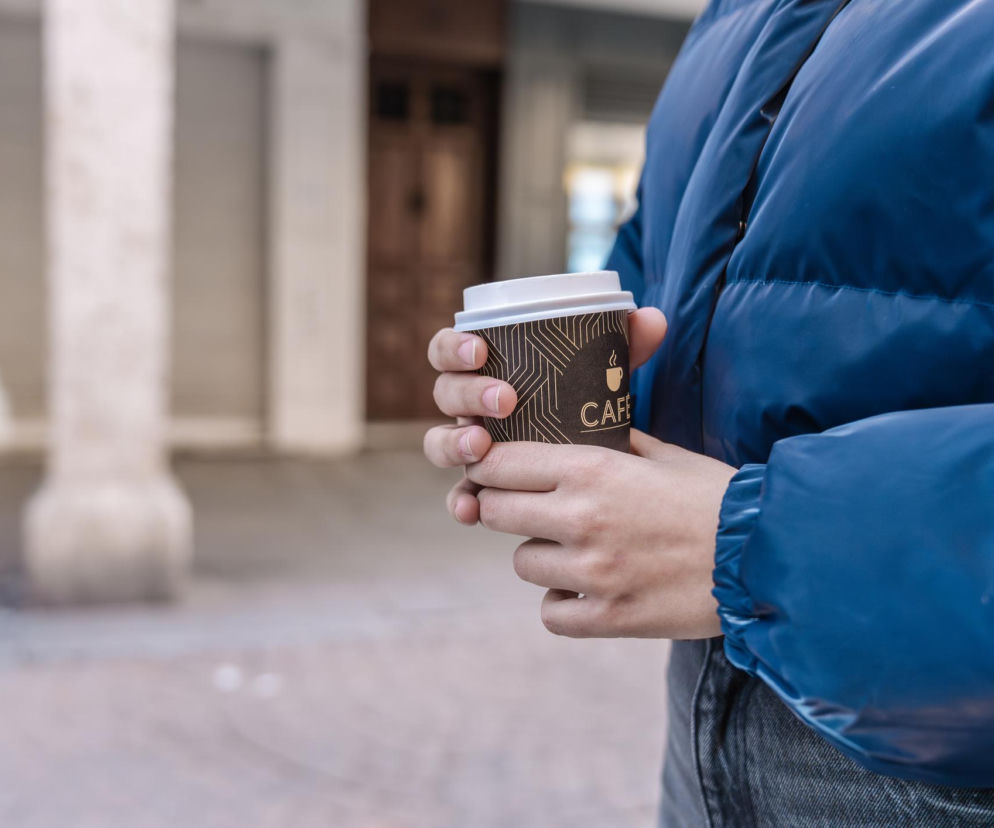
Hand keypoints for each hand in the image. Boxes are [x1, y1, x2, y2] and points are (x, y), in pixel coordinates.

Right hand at [423, 308, 668, 523]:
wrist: (596, 455)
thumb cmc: (584, 398)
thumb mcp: (602, 371)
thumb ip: (623, 344)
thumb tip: (653, 320)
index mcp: (484, 368)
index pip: (448, 350)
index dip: (454, 348)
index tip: (481, 349)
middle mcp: (469, 406)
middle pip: (446, 394)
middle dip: (468, 394)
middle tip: (506, 399)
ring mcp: (469, 445)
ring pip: (440, 443)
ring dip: (455, 443)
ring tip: (481, 446)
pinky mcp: (480, 484)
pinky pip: (459, 493)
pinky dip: (459, 500)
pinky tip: (470, 509)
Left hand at [465, 431, 735, 638]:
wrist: (768, 556)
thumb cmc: (717, 497)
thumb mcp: (664, 453)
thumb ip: (612, 442)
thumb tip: (579, 427)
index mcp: (593, 469)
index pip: (500, 462)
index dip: (488, 464)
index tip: (491, 469)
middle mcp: (582, 519)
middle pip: (495, 510)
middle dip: (503, 506)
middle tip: (528, 508)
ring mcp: (593, 573)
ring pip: (521, 562)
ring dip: (539, 554)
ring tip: (572, 549)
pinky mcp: (609, 617)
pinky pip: (550, 612)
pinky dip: (561, 602)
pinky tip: (584, 589)